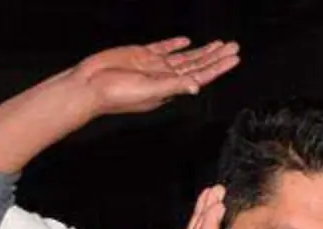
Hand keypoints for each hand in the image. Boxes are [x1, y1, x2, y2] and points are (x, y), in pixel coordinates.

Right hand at [75, 37, 239, 115]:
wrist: (89, 84)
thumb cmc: (117, 93)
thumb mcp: (149, 90)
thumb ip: (173, 86)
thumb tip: (196, 87)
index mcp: (169, 89)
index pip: (200, 76)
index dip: (218, 68)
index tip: (233, 58)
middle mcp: (165, 78)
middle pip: (197, 66)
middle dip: (216, 57)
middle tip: (233, 47)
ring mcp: (153, 66)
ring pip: (184, 58)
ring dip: (202, 51)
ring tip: (220, 44)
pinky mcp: (141, 55)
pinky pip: (163, 49)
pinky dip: (175, 45)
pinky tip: (186, 41)